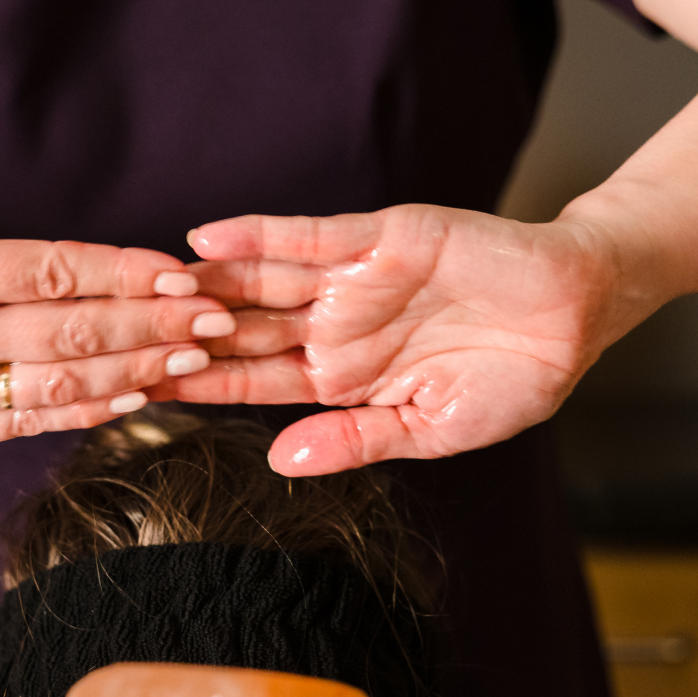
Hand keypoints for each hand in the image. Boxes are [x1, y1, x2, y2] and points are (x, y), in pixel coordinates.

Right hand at [0, 139, 234, 450]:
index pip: (48, 269)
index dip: (121, 270)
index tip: (177, 270)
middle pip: (71, 330)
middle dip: (153, 323)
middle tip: (216, 317)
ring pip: (60, 385)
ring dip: (136, 369)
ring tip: (194, 358)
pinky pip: (25, 422)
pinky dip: (84, 410)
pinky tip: (131, 395)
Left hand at [144, 206, 618, 475]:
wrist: (578, 314)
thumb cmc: (513, 378)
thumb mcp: (431, 430)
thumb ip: (356, 441)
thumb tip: (282, 461)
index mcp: (341, 375)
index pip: (253, 379)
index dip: (199, 384)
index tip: (140, 392)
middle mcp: (333, 324)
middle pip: (242, 328)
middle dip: (185, 333)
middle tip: (120, 338)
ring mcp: (352, 281)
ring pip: (261, 280)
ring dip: (206, 284)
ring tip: (146, 287)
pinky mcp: (379, 239)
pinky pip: (309, 234)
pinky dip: (259, 234)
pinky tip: (209, 237)